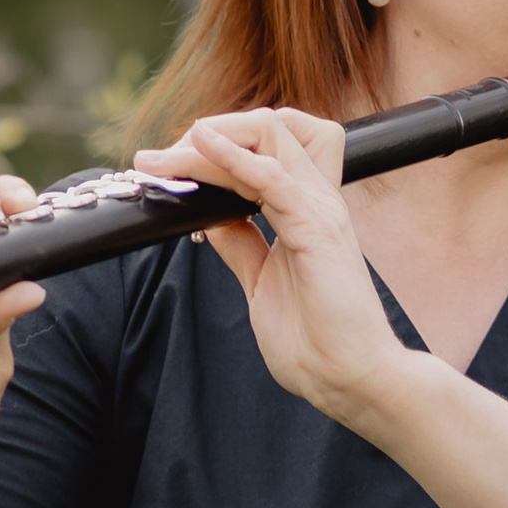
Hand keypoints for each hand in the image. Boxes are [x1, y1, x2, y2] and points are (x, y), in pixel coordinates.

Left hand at [138, 110, 410, 429]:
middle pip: (266, 129)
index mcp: (306, 210)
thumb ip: (240, 245)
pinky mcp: (316, 229)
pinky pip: (273, 177)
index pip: (267, 147)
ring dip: (210, 139)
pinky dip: (234, 157)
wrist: (348, 379)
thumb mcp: (260, 281)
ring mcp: (320, 209)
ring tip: (168, 156)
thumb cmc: (315, 341)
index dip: (217, 146)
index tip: (168, 167)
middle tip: (160, 160)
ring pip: (269, 137)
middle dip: (208, 132)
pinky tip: (201, 145)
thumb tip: (210, 221)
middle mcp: (317, 199)